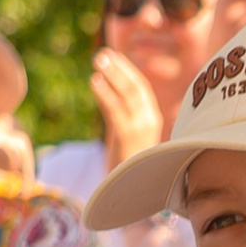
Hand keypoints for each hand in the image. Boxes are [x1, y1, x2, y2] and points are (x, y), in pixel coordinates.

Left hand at [90, 49, 167, 170]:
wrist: (133, 193)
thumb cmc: (127, 167)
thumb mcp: (127, 139)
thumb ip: (123, 120)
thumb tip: (110, 101)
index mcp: (151, 120)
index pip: (141, 89)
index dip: (127, 71)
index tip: (113, 57)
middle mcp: (150, 121)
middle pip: (136, 87)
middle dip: (120, 68)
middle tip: (102, 53)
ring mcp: (141, 129)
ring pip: (127, 94)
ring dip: (112, 74)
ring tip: (97, 60)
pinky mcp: (128, 137)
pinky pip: (115, 109)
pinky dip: (105, 93)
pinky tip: (94, 81)